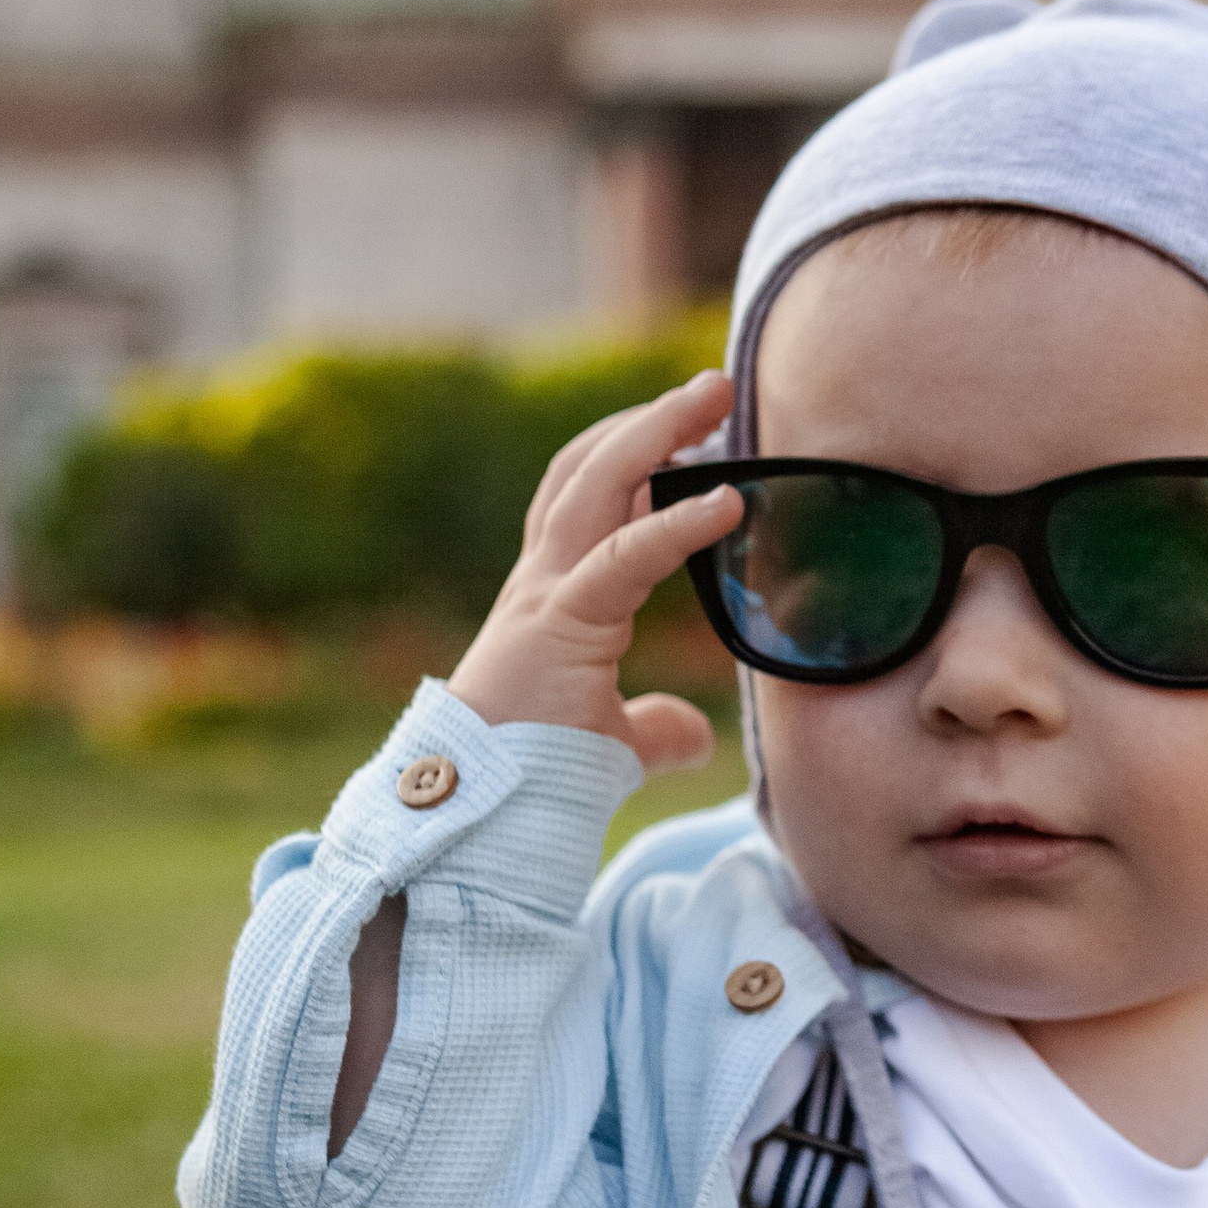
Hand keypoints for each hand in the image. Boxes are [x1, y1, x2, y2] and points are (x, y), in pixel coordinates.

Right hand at [449, 370, 737, 776]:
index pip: (588, 500)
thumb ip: (653, 728)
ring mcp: (546, 594)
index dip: (635, 457)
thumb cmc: (534, 779)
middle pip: (591, 470)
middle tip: (715, 387)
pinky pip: (625, 557)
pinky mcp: (561, 622)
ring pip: (597, 484)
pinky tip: (729, 500)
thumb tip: (697, 734)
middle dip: (651, 420)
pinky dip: (678, 522)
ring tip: (716, 397)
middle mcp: (543, 581)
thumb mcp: (612, 743)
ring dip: (657, 432)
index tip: (691, 432)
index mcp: (554, 599)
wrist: (479, 820)